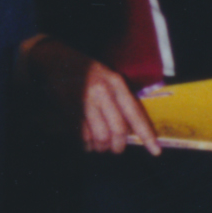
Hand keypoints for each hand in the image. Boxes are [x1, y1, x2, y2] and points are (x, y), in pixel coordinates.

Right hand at [25, 38, 161, 152]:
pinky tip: (86, 142)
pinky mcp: (69, 111)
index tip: (155, 151)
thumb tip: (130, 130)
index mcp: (115, 83)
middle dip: (118, 146)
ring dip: (101, 147)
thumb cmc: (86, 70)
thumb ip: (119, 99)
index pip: (135, 113)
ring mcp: (85, 102)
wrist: (56, 61)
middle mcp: (102, 93)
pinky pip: (82, 137)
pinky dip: (86, 145)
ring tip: (100, 145)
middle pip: (118, 130)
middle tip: (116, 148)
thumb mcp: (108, 77)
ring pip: (100, 137)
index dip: (146, 135)